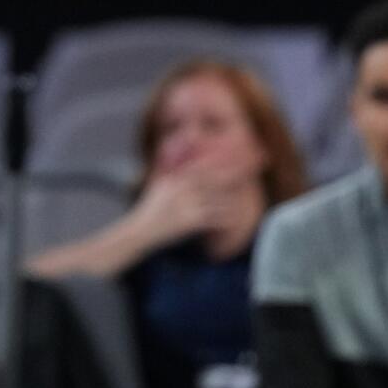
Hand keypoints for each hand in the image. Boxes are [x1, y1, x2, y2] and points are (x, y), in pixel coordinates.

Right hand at [131, 155, 250, 248]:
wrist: (138, 231)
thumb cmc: (148, 210)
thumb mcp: (157, 186)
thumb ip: (170, 172)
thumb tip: (179, 164)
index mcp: (175, 179)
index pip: (201, 167)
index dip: (218, 161)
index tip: (235, 155)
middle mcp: (182, 190)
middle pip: (212, 180)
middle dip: (231, 175)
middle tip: (249, 171)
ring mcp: (186, 205)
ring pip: (216, 200)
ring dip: (232, 199)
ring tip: (246, 198)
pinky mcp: (189, 222)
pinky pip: (212, 219)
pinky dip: (224, 219)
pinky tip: (235, 220)